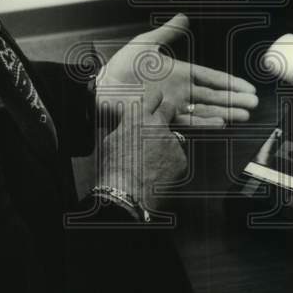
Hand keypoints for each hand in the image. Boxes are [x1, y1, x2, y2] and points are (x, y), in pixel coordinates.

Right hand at [98, 88, 185, 209]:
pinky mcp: (181, 159)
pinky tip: (159, 174)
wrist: (126, 194)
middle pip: (169, 110)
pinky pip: (177, 158)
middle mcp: (157, 125)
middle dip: (166, 115)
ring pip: (172, 139)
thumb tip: (128, 127)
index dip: (156, 101)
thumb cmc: (113, 170)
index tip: (157, 103)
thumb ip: (125, 128)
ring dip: (166, 147)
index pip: (153, 98)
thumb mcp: (111, 141)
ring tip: (152, 164)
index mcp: (138, 117)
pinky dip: (171, 165)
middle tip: (159, 127)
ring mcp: (172, 141)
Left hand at [99, 13, 257, 127]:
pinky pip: (188, 122)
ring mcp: (173, 105)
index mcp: (179, 72)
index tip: (247, 88)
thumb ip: (166, 33)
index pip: (210, 77)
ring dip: (225, 112)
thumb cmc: (120, 67)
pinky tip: (219, 123)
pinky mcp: (163, 118)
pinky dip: (204, 122)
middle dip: (234, 100)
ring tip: (243, 115)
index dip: (229, 83)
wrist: (102, 89)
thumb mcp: (145, 44)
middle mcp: (179, 90)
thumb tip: (183, 17)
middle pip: (213, 96)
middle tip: (253, 104)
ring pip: (205, 110)